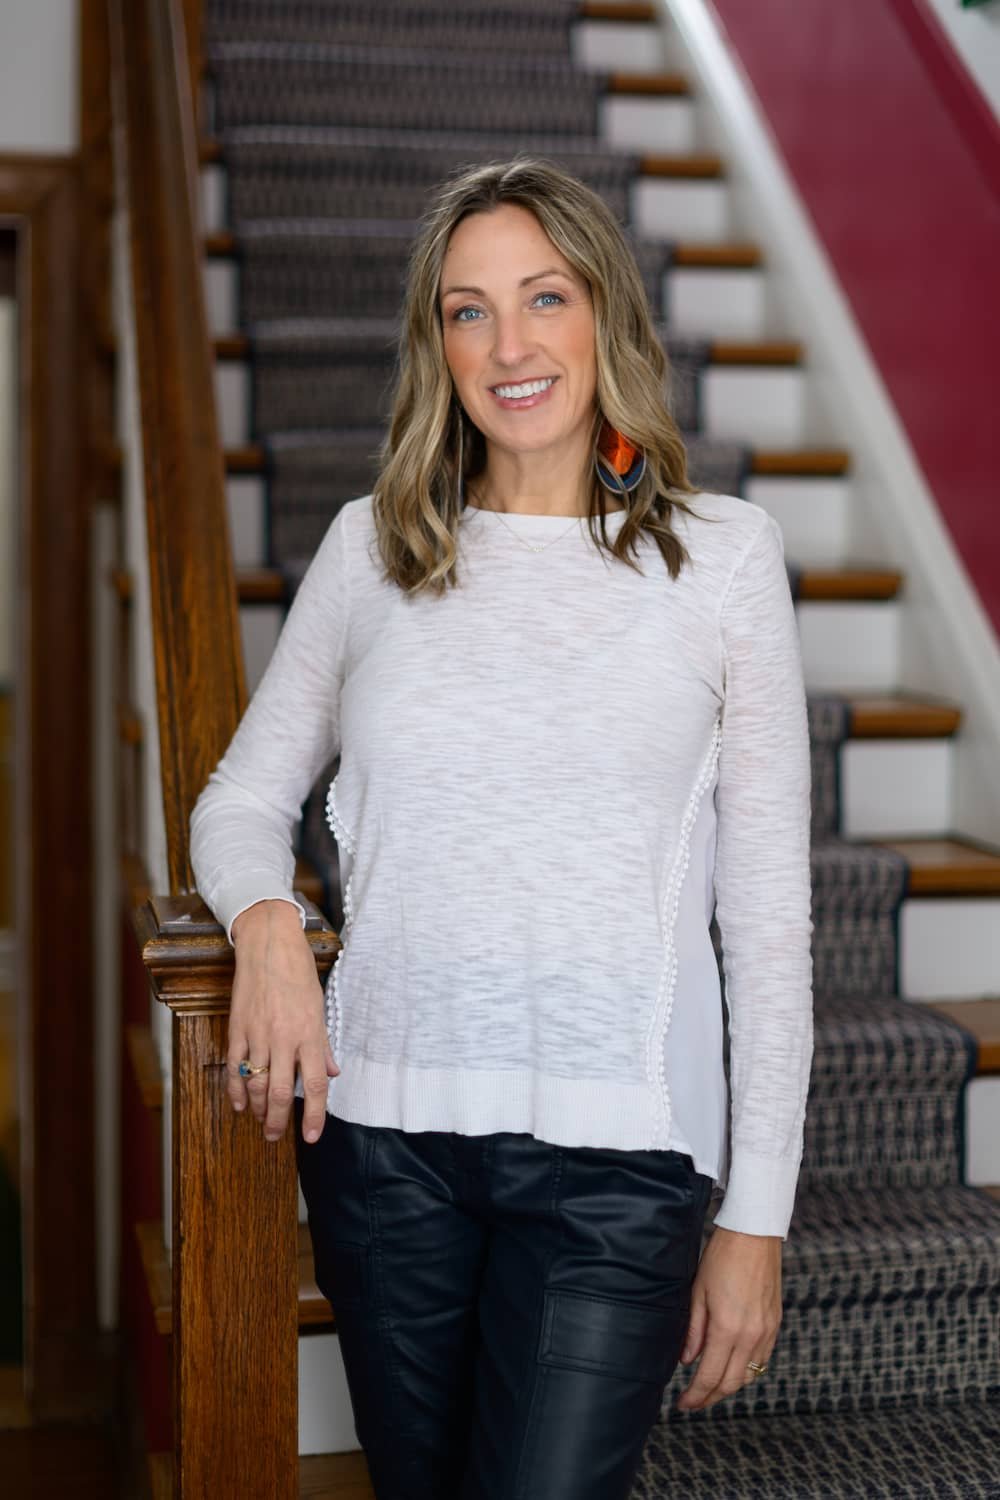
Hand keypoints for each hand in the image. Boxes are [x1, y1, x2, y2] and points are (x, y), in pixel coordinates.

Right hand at [226, 899, 340, 1144]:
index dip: (313, 1116)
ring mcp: (258, 1034)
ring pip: (254, 1083)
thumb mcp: (319, 1008)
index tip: (311, 1136)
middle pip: (279, 1092)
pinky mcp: (237, 1028)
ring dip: (256, 1108)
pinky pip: (234, 1067)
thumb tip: (332, 1074)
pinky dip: (235, 1089)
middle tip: (274, 1137)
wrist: (269, 945)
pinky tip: (238, 1103)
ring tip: (259, 1120)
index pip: (314, 1085)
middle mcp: (284, 1038)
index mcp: (310, 1034)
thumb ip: (323, 1046)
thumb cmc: (299, 974)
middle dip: (277, 1121)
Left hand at [674, 1225, 781, 1411]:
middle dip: (711, 1397)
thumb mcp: (698, 1291)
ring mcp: (767, 1331)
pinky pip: (762, 1359)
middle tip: (693, 1402)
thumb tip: (687, 1360)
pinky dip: (747, 1369)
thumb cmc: (722, 1257)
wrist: (754, 1234)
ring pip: (750, 1375)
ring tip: (710, 1386)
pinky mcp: (775, 1323)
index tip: (683, 1404)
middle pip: (732, 1383)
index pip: (710, 1376)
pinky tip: (733, 1366)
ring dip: (729, 1386)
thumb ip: (693, 1330)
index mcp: (728, 1328)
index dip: (695, 1396)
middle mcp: (752, 1335)